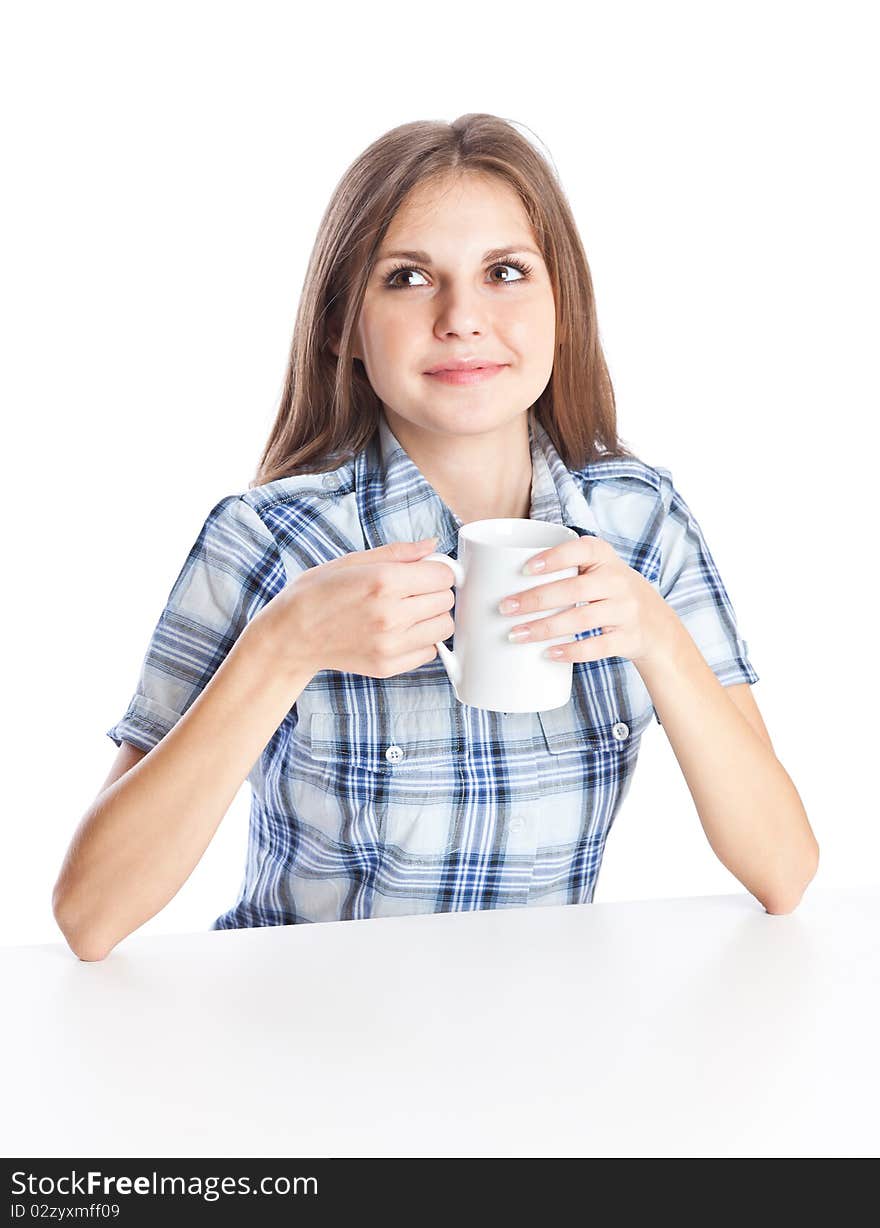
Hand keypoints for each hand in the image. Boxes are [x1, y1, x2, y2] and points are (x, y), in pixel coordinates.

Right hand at [256, 537, 456, 679]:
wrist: (291, 635)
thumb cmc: (316, 594)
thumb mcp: (351, 561)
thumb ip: (398, 553)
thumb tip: (432, 545)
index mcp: (384, 581)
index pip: (443, 575)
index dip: (436, 570)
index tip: (424, 572)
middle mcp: (391, 614)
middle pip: (446, 600)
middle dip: (434, 592)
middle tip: (411, 591)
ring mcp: (391, 644)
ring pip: (444, 627)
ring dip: (432, 617)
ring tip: (407, 612)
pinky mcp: (389, 666)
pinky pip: (429, 651)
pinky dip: (421, 640)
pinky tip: (399, 631)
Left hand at [497, 534, 680, 667]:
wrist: (656, 624)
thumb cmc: (608, 592)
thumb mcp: (596, 570)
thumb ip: (562, 568)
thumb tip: (498, 576)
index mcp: (604, 557)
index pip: (580, 550)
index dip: (553, 558)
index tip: (524, 569)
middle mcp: (618, 580)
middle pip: (574, 589)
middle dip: (535, 599)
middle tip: (505, 608)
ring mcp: (626, 610)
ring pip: (582, 619)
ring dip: (545, 628)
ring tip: (516, 635)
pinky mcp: (629, 638)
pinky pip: (598, 646)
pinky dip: (572, 652)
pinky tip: (548, 654)